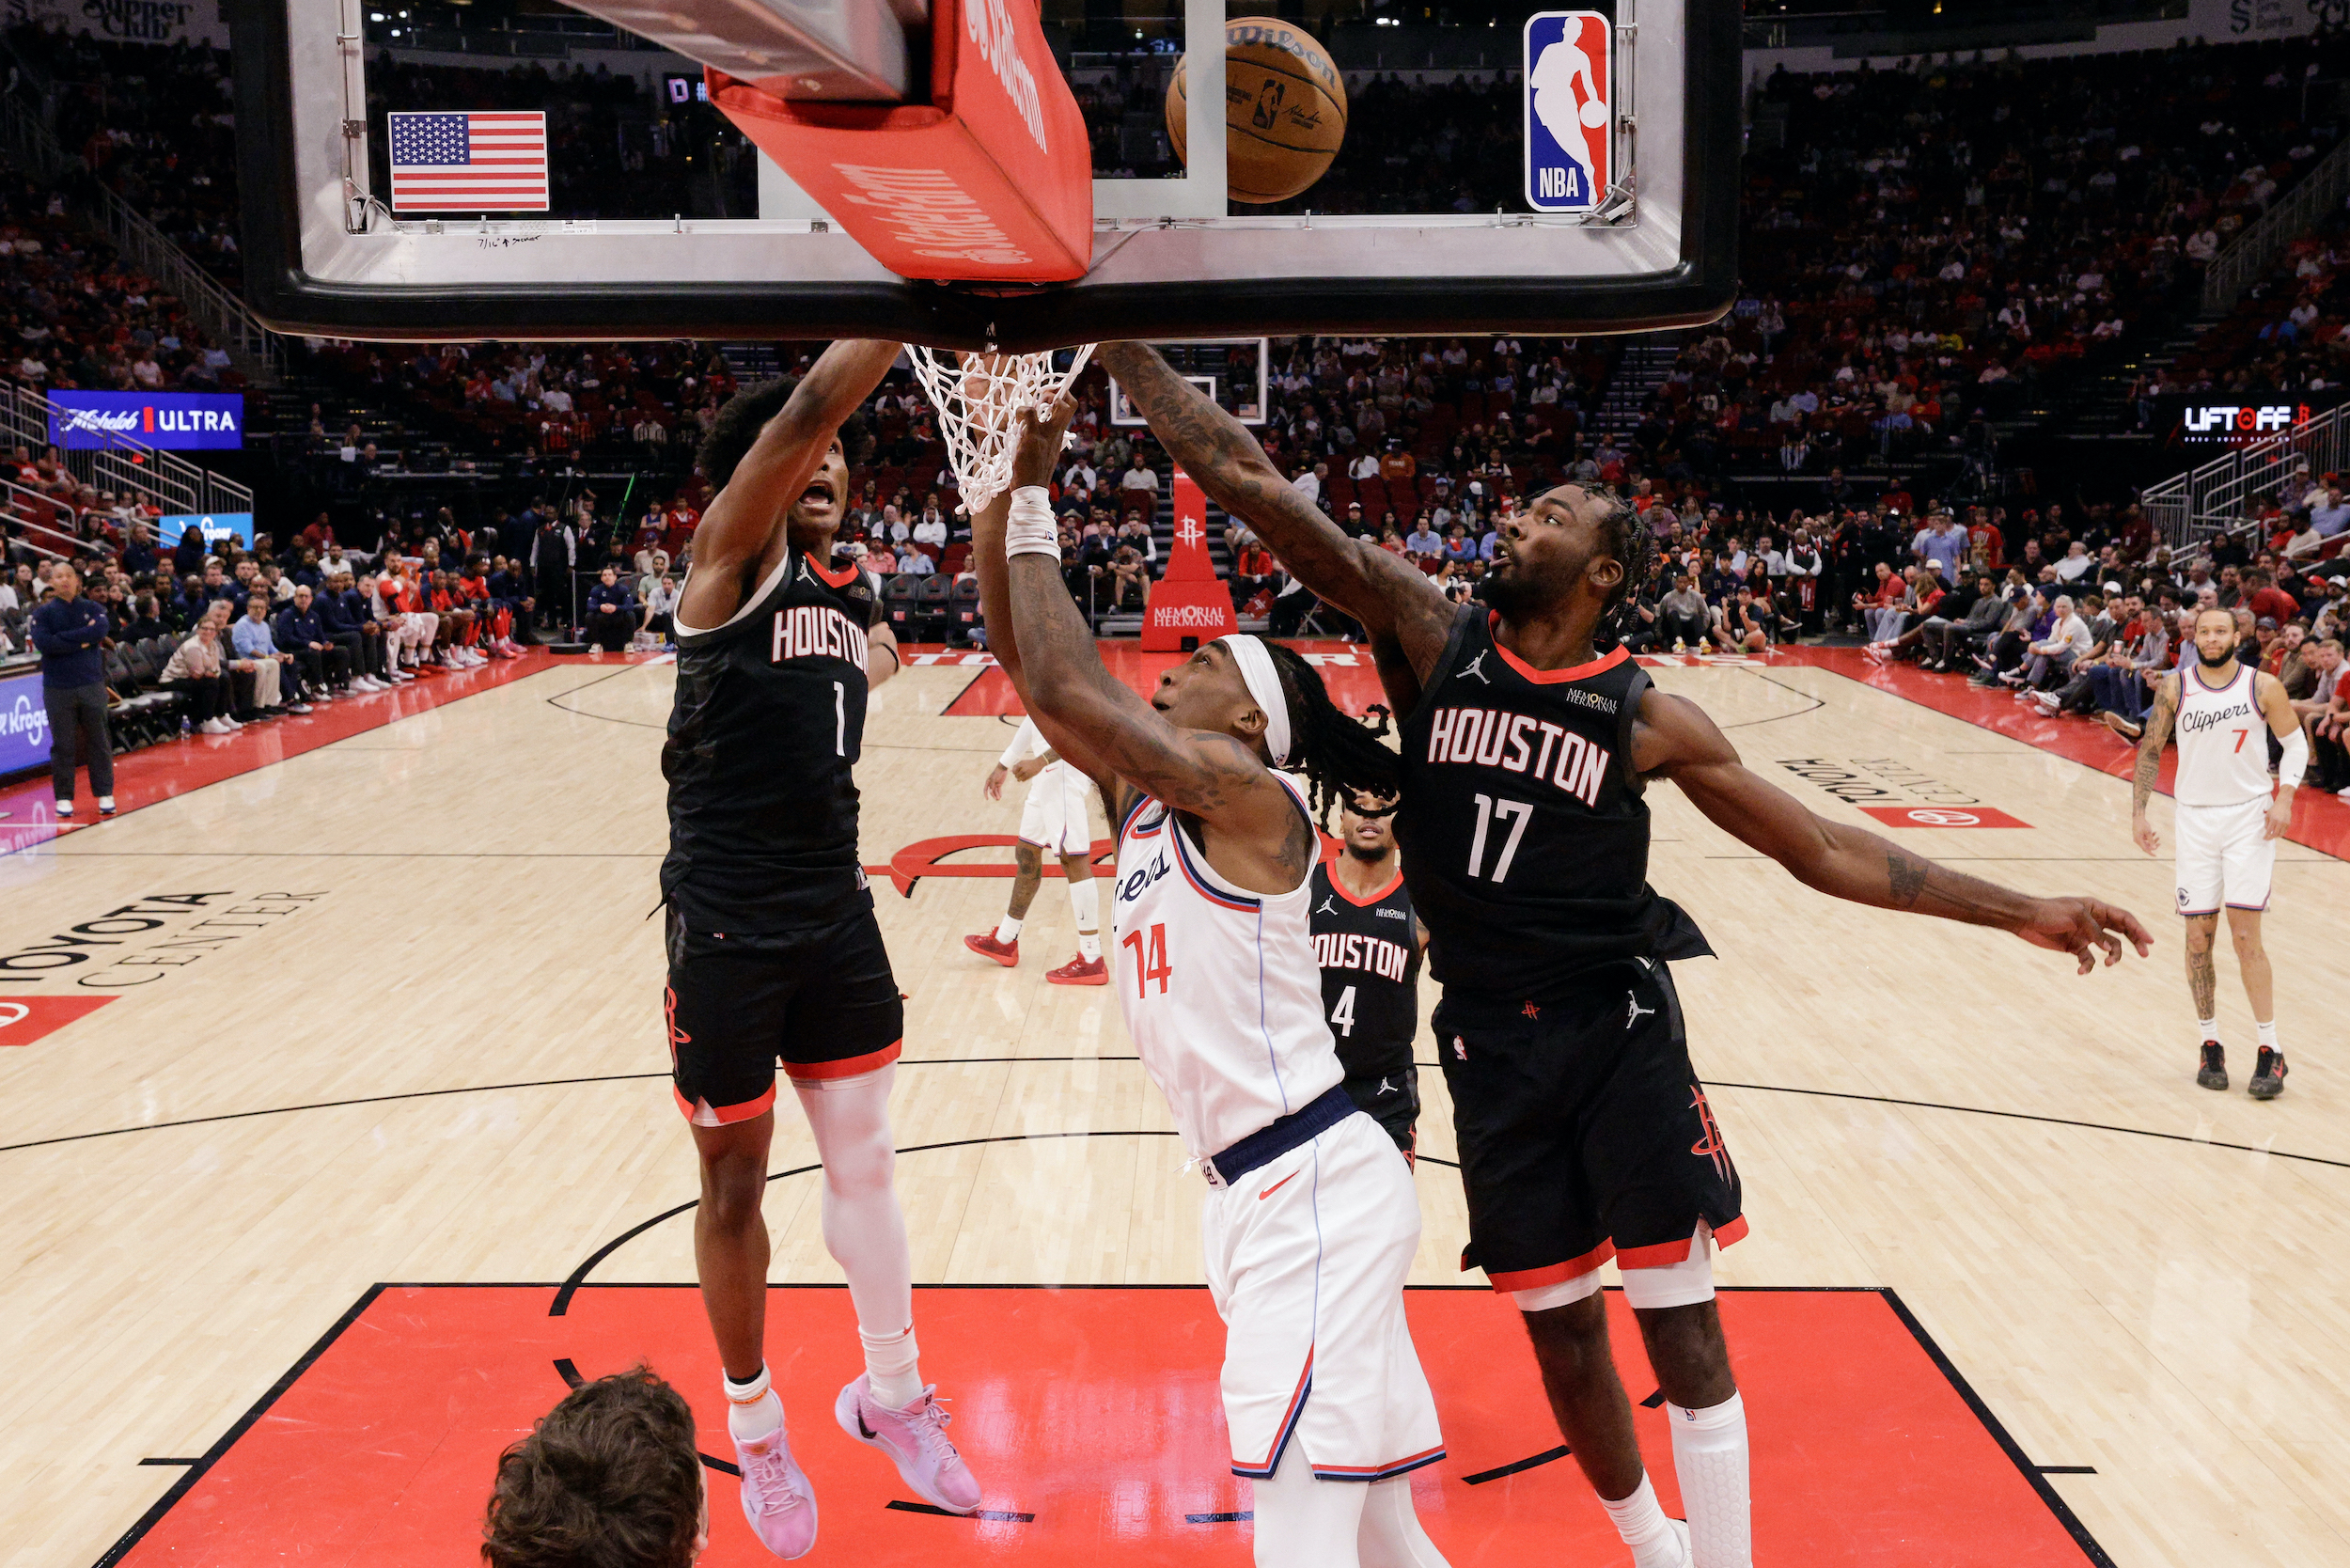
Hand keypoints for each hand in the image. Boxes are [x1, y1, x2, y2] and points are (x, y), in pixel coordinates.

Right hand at [983, 763, 1007, 800]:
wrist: (1002, 769)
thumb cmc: (997, 773)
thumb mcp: (994, 779)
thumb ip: (992, 786)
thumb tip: (990, 792)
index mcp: (988, 782)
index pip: (985, 790)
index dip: (986, 795)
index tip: (987, 799)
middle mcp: (991, 784)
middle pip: (991, 791)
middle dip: (994, 796)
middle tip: (997, 799)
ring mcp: (995, 784)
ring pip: (995, 791)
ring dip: (997, 795)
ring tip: (999, 799)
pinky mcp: (999, 784)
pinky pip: (999, 789)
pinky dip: (999, 793)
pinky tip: (1001, 796)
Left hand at [1010, 395, 1078, 492]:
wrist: (1031, 489)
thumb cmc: (1034, 474)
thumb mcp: (1043, 454)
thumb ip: (1043, 441)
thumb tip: (1030, 429)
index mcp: (1059, 437)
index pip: (1070, 412)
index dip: (1063, 399)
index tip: (1049, 399)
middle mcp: (1058, 433)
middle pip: (1071, 404)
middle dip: (1058, 391)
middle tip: (1044, 396)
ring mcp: (1047, 434)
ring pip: (1059, 405)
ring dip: (1046, 396)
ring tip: (1033, 406)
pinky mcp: (1034, 436)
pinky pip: (1030, 413)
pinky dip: (1022, 410)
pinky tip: (1018, 418)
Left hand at [1012, 756, 1044, 780]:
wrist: (1038, 763)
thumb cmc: (1030, 763)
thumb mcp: (1023, 762)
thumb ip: (1017, 766)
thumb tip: (1010, 771)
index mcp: (1020, 764)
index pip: (1014, 770)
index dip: (1014, 772)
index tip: (1016, 773)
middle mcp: (1023, 768)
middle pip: (1016, 775)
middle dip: (1016, 776)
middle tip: (1018, 776)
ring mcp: (1026, 772)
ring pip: (1019, 778)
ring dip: (1019, 779)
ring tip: (1019, 779)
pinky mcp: (1029, 775)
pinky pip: (1023, 779)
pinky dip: (1022, 780)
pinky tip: (1023, 779)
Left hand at [2013, 895, 2151, 973]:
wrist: (2025, 919)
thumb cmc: (2050, 912)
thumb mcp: (2075, 916)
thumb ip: (2094, 931)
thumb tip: (2109, 948)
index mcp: (2097, 908)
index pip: (2124, 918)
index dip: (2138, 929)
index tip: (2150, 941)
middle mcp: (2095, 921)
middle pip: (2122, 933)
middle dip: (2134, 942)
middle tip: (2144, 954)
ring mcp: (2086, 935)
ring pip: (2108, 947)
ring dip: (2112, 957)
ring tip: (2107, 964)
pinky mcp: (2074, 947)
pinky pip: (2088, 959)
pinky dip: (2088, 966)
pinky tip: (2081, 971)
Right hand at [2131, 814, 2159, 855]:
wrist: (2138, 818)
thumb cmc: (2143, 825)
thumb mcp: (2148, 833)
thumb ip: (2151, 841)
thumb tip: (2154, 848)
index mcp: (2138, 840)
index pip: (2145, 849)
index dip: (2150, 853)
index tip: (2155, 856)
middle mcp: (2137, 840)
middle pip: (2146, 846)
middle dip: (2153, 845)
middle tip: (2159, 843)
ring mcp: (2138, 838)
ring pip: (2146, 842)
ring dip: (2152, 840)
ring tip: (2157, 836)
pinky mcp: (2139, 836)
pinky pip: (2145, 839)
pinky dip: (2150, 837)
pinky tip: (2154, 833)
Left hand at [2264, 792, 2291, 839]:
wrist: (2283, 804)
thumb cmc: (2274, 809)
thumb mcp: (2267, 815)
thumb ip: (2266, 823)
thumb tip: (2267, 830)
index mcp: (2273, 820)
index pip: (2269, 831)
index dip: (2266, 836)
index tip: (2264, 838)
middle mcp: (2280, 822)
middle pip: (2275, 834)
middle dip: (2270, 838)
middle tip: (2267, 839)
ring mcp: (2285, 823)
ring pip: (2280, 834)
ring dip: (2276, 836)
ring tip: (2272, 836)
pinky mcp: (2288, 823)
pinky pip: (2284, 831)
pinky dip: (2281, 833)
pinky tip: (2277, 833)